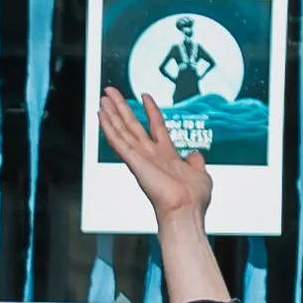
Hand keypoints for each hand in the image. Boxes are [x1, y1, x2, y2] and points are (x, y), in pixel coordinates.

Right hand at [97, 86, 212, 220]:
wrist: (186, 210)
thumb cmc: (193, 199)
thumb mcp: (200, 174)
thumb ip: (196, 162)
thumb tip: (195, 155)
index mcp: (167, 155)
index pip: (156, 126)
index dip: (151, 110)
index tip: (145, 96)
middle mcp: (151, 155)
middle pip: (133, 125)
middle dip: (122, 108)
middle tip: (111, 92)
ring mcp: (141, 158)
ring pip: (122, 131)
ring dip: (111, 114)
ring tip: (103, 98)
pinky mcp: (134, 162)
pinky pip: (118, 142)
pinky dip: (108, 128)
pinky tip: (101, 115)